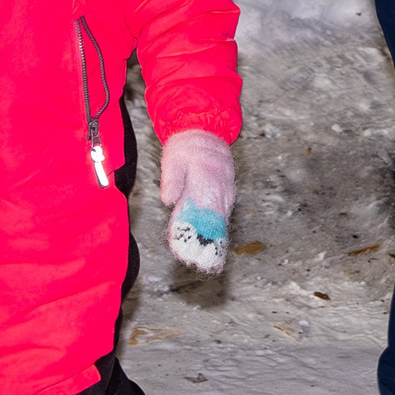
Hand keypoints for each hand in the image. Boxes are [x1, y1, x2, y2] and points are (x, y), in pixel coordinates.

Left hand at [159, 129, 235, 273]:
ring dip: (211, 242)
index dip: (191, 235)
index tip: (183, 251)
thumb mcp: (174, 158)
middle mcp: (219, 192)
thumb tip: (169, 200)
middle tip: (193, 263)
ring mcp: (225, 195)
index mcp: (205, 184)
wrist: (207, 132)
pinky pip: (222, 217)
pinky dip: (216, 231)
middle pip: (213, 224)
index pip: (199, 216)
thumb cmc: (188, 146)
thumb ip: (172, 179)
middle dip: (204, 246)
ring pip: (219, 223)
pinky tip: (209, 243)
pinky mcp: (225, 196)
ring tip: (203, 261)